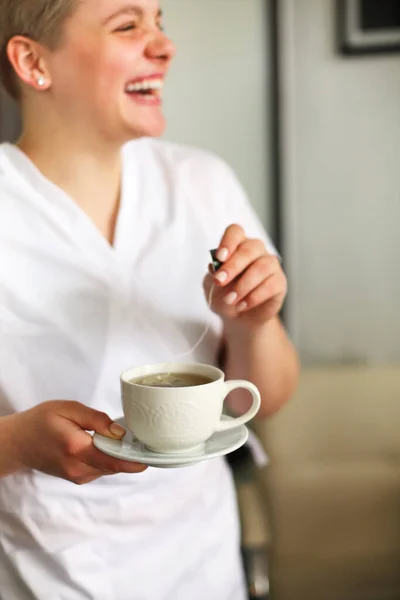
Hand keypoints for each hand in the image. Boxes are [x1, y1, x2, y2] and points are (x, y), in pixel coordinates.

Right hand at [6, 401, 146, 483]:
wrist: (18, 443)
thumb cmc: (41, 421)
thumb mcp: (68, 409)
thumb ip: (96, 419)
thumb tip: (120, 433)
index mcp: (77, 448)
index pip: (113, 460)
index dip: (135, 460)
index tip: (153, 456)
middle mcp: (78, 468)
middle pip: (115, 465)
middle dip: (131, 454)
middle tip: (144, 439)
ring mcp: (78, 476)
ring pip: (109, 468)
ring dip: (119, 455)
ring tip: (125, 438)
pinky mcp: (78, 478)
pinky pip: (101, 469)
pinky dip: (108, 458)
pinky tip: (107, 445)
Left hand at [204, 225, 286, 326]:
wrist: (239, 317)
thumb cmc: (225, 296)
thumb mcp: (212, 286)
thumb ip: (213, 275)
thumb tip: (215, 267)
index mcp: (237, 245)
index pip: (235, 232)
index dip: (228, 242)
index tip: (219, 258)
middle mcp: (256, 251)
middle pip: (249, 249)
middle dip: (233, 266)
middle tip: (219, 281)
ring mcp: (271, 265)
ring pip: (262, 266)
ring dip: (243, 285)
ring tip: (230, 300)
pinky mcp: (279, 282)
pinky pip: (271, 285)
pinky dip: (254, 297)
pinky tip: (242, 305)